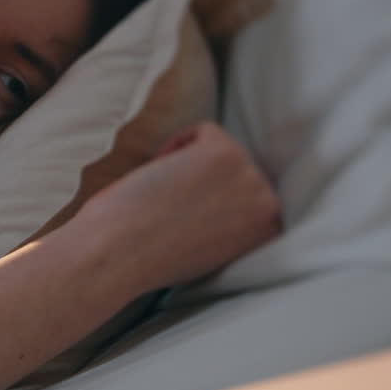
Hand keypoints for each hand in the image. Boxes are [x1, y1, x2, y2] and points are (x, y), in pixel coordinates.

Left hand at [77, 121, 281, 290]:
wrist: (120, 257)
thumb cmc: (151, 258)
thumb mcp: (211, 249)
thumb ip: (232, 222)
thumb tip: (227, 189)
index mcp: (270, 230)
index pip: (249, 192)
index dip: (211, 199)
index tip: (185, 214)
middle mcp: (269, 205)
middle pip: (237, 169)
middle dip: (201, 182)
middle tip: (169, 207)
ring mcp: (251, 177)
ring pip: (220, 149)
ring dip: (188, 166)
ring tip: (164, 200)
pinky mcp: (226, 153)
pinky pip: (204, 131)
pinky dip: (177, 145)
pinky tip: (159, 179)